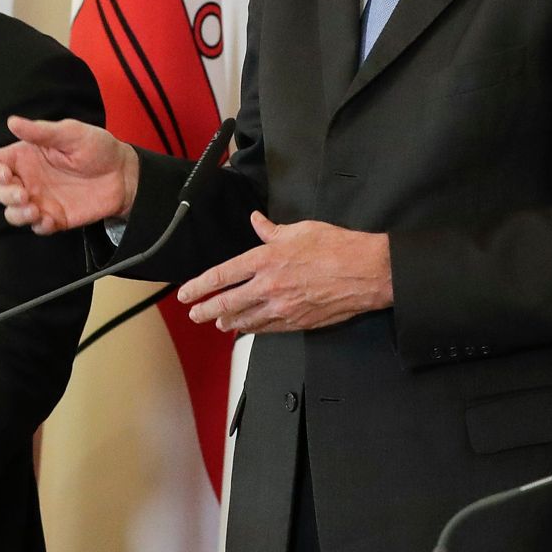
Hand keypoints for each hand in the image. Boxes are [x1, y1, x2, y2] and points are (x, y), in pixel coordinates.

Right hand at [0, 116, 138, 233]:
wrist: (123, 172)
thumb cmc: (97, 147)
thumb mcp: (71, 133)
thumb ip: (41, 131)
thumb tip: (12, 121)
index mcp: (25, 156)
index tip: (4, 174)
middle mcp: (27, 179)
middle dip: (7, 195)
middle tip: (25, 193)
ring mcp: (40, 200)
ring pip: (13, 214)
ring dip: (17, 214)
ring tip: (34, 209)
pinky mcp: (55, 217)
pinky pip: (38, 227)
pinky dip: (39, 226)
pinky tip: (49, 220)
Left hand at [178, 211, 391, 333]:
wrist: (366, 272)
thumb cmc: (337, 248)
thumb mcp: (301, 230)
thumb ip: (272, 230)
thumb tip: (258, 222)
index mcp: (266, 259)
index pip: (222, 275)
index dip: (200, 286)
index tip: (186, 293)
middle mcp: (269, 286)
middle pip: (226, 304)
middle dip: (205, 310)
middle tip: (194, 314)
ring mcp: (282, 307)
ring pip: (244, 320)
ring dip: (227, 322)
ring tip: (218, 323)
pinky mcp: (297, 322)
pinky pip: (267, 329)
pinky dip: (252, 329)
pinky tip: (247, 329)